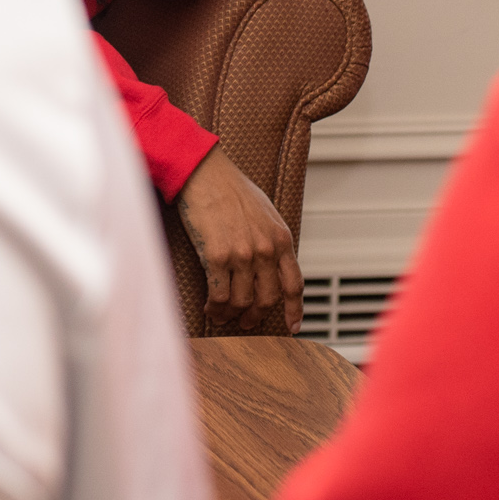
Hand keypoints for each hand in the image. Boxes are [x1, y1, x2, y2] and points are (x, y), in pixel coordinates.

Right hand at [175, 148, 302, 331]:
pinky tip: (211, 307)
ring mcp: (241, 255)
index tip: (292, 326)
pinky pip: (219, 296)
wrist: (205, 173)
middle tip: (247, 321)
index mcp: (281, 239)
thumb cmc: (231, 189)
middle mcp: (265, 250)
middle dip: (256, 316)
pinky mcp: (216, 257)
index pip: (294, 284)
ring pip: (242, 302)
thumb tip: (272, 266)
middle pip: (267, 299)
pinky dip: (216, 307)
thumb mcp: (266, 214)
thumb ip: (273, 241)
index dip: (294, 310)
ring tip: (223, 314)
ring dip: (232, 314)